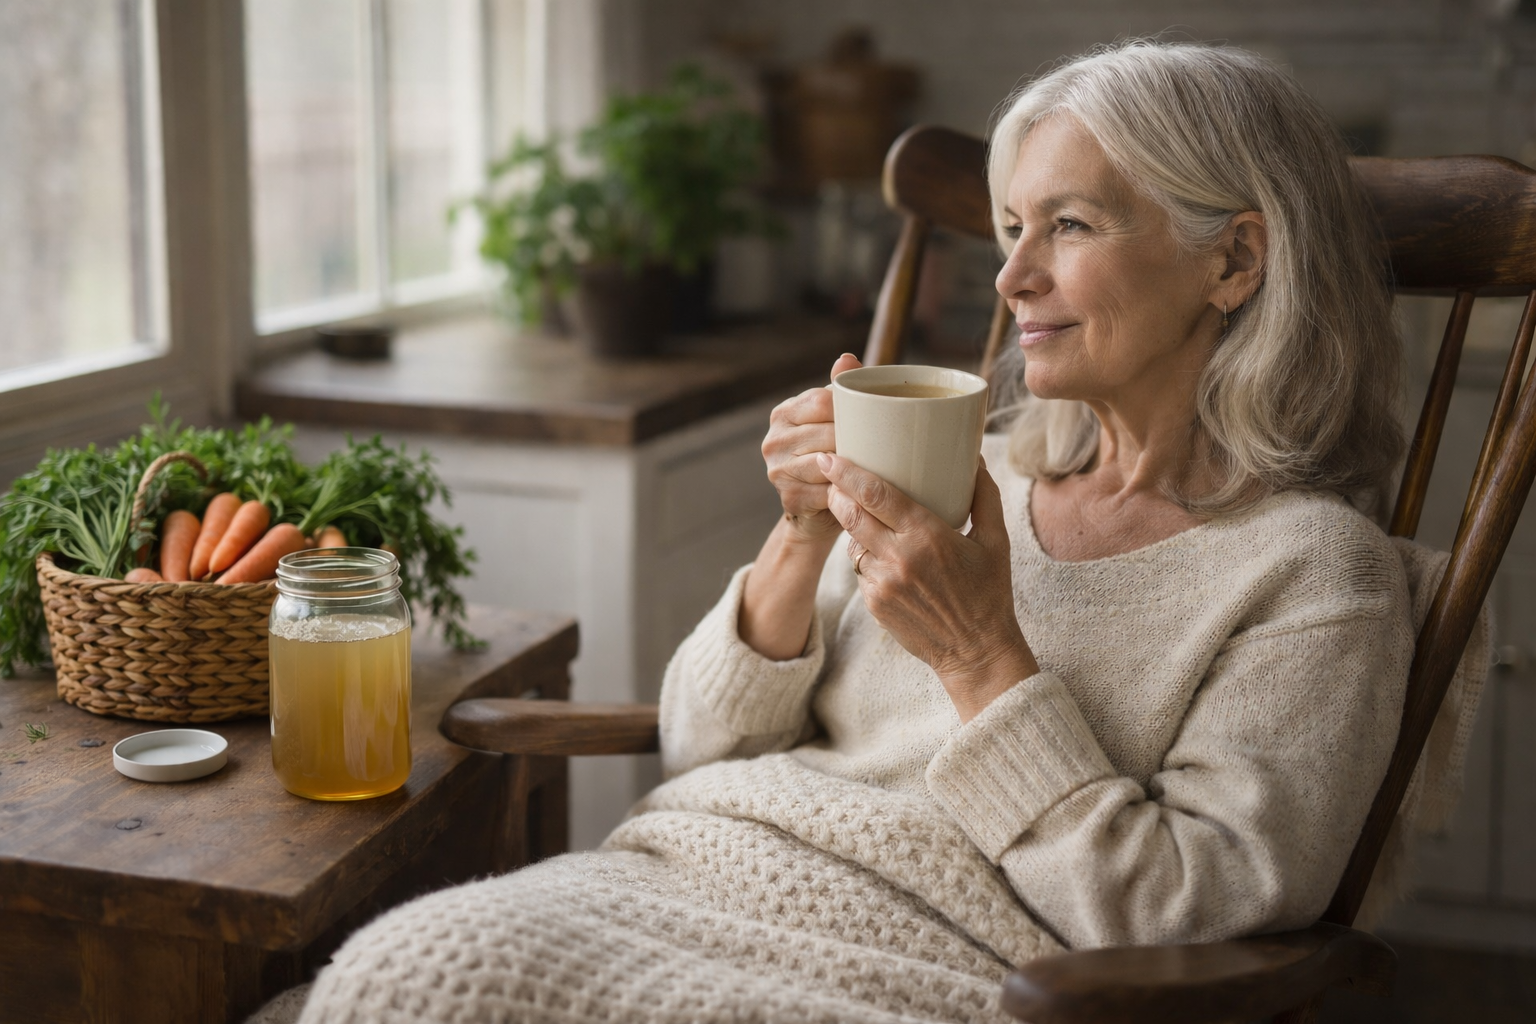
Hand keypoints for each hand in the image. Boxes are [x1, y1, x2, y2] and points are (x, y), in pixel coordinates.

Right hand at [762, 353, 861, 544]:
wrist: (820, 511)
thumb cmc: (835, 456)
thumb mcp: (837, 421)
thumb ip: (842, 390)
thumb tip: (847, 358)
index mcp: (784, 413)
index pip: (823, 401)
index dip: (852, 411)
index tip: (875, 419)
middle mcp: (774, 440)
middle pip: (828, 432)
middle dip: (856, 441)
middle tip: (883, 446)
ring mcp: (777, 470)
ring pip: (828, 463)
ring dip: (854, 467)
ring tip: (876, 467)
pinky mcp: (789, 498)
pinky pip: (828, 492)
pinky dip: (848, 492)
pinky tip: (860, 491)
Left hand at [820, 452, 1039, 721]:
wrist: (976, 652)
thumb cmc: (990, 592)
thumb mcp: (996, 541)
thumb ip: (984, 496)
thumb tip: (973, 458)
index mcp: (929, 536)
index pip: (876, 495)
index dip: (847, 472)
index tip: (830, 457)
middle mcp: (900, 558)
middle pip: (851, 514)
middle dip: (836, 492)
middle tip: (831, 475)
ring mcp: (883, 583)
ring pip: (852, 542)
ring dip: (851, 525)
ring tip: (860, 514)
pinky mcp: (874, 604)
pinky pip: (859, 570)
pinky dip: (866, 558)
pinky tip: (882, 556)